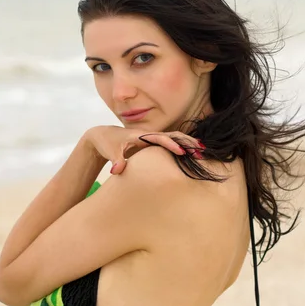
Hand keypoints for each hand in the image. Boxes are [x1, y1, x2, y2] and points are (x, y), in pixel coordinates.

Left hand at [84, 125, 204, 174]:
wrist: (102, 136)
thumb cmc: (107, 143)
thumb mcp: (110, 151)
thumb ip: (116, 160)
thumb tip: (117, 171)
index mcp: (140, 135)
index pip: (159, 138)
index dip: (171, 144)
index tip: (183, 152)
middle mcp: (148, 135)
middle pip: (172, 135)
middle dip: (186, 141)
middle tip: (202, 151)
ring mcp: (150, 138)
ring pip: (172, 138)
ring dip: (187, 143)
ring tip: (202, 152)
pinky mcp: (150, 143)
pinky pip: (168, 143)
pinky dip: (180, 146)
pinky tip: (190, 154)